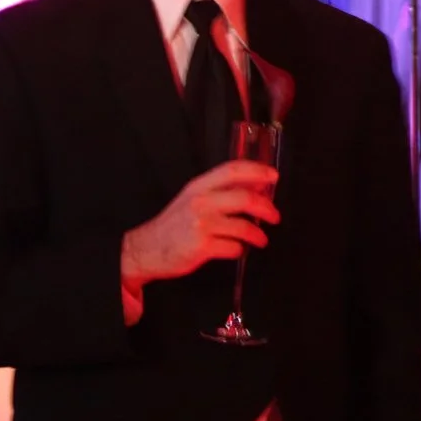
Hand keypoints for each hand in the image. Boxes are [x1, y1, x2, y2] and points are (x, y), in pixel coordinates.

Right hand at [120, 160, 279, 288]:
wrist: (145, 249)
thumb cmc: (174, 225)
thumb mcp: (192, 199)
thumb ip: (219, 192)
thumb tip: (256, 189)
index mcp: (199, 186)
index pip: (232, 170)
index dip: (257, 170)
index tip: (274, 176)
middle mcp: (200, 202)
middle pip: (245, 198)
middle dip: (267, 208)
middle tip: (275, 216)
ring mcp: (201, 225)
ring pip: (243, 226)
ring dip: (257, 234)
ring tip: (261, 239)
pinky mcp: (201, 247)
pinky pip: (233, 248)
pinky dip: (240, 250)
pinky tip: (238, 250)